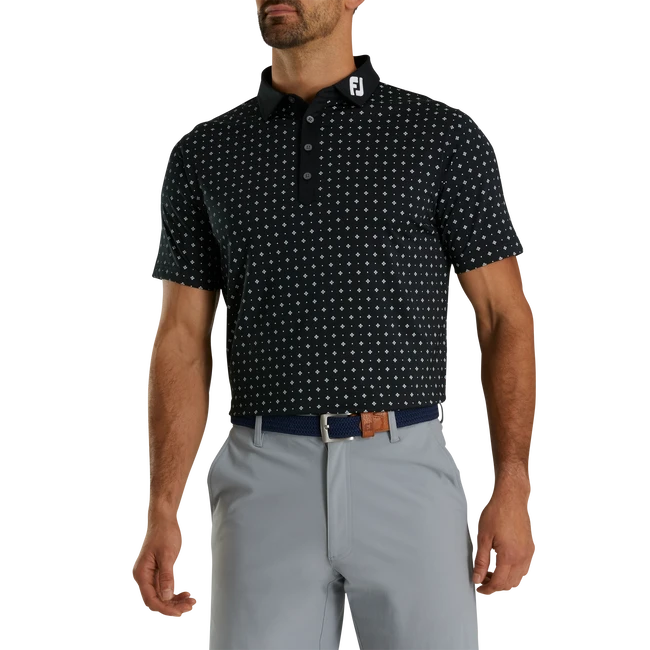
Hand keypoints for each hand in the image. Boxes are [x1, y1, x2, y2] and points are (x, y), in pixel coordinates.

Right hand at [131, 513, 199, 618]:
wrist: (165, 518)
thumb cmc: (164, 531)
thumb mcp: (167, 554)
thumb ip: (167, 576)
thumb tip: (167, 596)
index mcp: (141, 573)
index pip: (151, 599)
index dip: (165, 608)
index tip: (179, 613)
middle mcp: (144, 576)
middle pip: (157, 599)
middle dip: (173, 606)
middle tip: (190, 607)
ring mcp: (152, 575)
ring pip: (162, 595)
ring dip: (176, 600)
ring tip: (191, 601)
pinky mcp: (160, 571)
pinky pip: (166, 587)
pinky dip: (176, 592)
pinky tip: (186, 593)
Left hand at [472, 475, 536, 597]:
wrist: (511, 497)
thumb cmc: (496, 512)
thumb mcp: (482, 536)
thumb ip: (480, 560)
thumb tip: (477, 579)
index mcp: (509, 556)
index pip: (498, 583)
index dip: (487, 590)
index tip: (478, 590)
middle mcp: (523, 558)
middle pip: (510, 585)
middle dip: (495, 588)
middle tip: (482, 582)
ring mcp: (529, 554)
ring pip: (519, 579)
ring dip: (505, 582)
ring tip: (490, 575)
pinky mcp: (531, 548)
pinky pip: (525, 569)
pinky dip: (514, 574)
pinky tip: (503, 567)